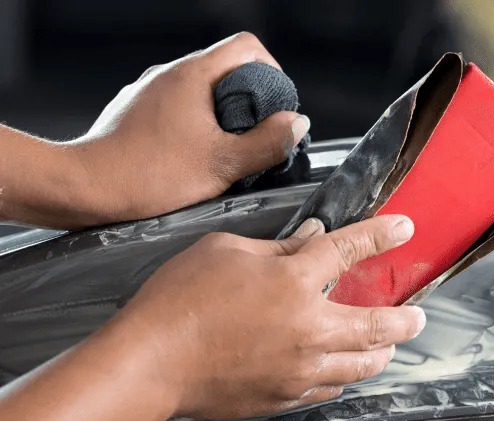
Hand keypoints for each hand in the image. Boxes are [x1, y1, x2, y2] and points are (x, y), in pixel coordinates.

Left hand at [68, 31, 308, 223]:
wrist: (83, 187)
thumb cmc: (147, 175)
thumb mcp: (221, 165)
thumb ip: (266, 143)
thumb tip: (296, 124)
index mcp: (192, 75)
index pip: (247, 46)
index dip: (273, 72)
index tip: (277, 108)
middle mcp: (169, 74)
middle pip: (227, 68)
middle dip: (252, 100)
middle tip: (257, 137)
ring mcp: (150, 91)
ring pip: (203, 90)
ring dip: (224, 115)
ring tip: (227, 152)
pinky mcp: (137, 112)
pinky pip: (179, 107)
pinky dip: (198, 125)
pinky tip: (194, 158)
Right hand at [102, 214, 424, 419]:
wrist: (149, 363)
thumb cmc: (179, 301)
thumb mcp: (225, 250)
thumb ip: (276, 246)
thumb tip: (309, 238)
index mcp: (294, 280)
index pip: (350, 250)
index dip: (382, 235)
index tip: (404, 228)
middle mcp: (309, 328)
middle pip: (377, 324)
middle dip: (405, 319)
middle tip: (418, 317)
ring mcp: (301, 368)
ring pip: (361, 365)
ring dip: (382, 353)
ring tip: (389, 348)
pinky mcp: (285, 396)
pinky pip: (329, 390)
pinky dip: (343, 379)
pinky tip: (343, 373)